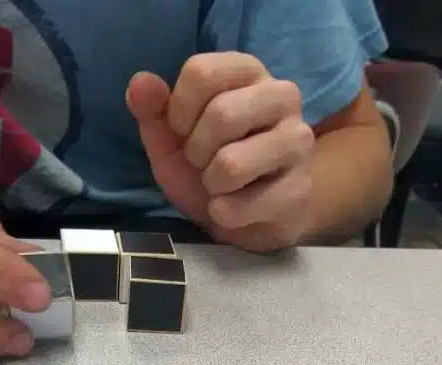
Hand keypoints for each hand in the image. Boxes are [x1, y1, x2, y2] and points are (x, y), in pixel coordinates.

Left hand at [127, 53, 314, 252]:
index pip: (201, 72)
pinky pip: (242, 205)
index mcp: (248, 71)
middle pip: (222, 114)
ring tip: (220, 185)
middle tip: (203, 163)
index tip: (183, 131)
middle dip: (196, 151)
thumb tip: (141, 83)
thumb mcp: (171, 136)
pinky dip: (224, 213)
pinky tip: (235, 208)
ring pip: (233, 163)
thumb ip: (153, 109)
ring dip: (211, 184)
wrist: (249, 215)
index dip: (178, 110)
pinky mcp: (300, 188)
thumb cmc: (209, 164)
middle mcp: (282, 96)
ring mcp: (297, 142)